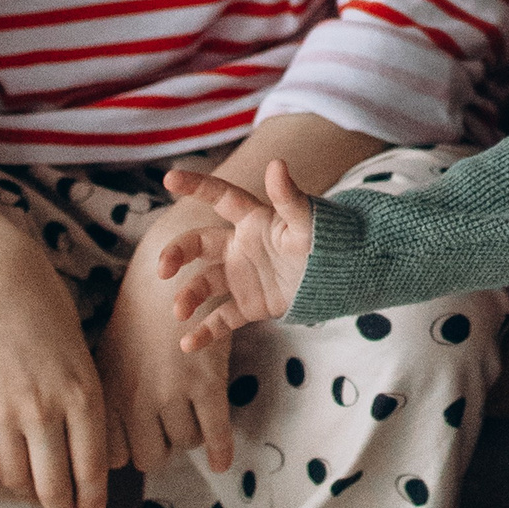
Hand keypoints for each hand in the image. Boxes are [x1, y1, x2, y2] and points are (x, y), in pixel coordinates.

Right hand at [0, 234, 110, 507]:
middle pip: (54, 483)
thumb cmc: (50, 316)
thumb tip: (88, 456)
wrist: (0, 280)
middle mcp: (45, 408)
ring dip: (25, 499)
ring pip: (15, 478)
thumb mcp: (84, 358)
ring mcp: (2, 410)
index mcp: (84, 395)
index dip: (91, 497)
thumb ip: (85, 405)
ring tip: (32, 503)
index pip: (92, 467)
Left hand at [97, 207, 235, 474]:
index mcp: (102, 389)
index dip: (123, 451)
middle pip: (146, 457)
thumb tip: (102, 444)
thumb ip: (105, 397)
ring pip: (181, 445)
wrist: (175, 265)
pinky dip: (219, 452)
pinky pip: (214, 433)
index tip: (133, 444)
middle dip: (158, 448)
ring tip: (190, 418)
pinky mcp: (207, 383)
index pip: (108, 453)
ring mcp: (169, 392)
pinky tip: (221, 463)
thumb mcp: (106, 352)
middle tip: (165, 432)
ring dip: (188, 437)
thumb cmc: (140, 308)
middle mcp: (130, 396)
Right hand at [157, 161, 314, 350]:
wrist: (345, 278)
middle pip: (199, 244)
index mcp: (254, 220)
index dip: (197, 186)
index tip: (169, 178)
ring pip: (204, 283)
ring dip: (188, 296)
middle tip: (163, 269)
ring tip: (180, 312)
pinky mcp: (250, 305)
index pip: (220, 197)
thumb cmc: (327, 241)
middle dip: (176, 253)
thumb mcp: (308, 221)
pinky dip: (205, 332)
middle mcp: (241, 246)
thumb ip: (289, 196)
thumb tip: (276, 163)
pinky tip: (187, 344)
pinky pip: (222, 318)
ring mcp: (243, 276)